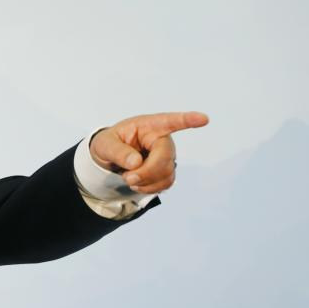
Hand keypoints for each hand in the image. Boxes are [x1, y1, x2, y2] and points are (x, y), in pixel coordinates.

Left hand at [89, 111, 208, 193]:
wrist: (110, 158)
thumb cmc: (109, 144)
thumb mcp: (104, 144)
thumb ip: (117, 152)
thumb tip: (136, 162)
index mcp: (148, 125)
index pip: (170, 121)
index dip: (188, 120)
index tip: (204, 119)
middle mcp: (162, 139)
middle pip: (165, 157)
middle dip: (146, 172)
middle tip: (127, 178)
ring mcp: (167, 155)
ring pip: (166, 174)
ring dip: (145, 182)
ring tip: (128, 177)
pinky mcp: (167, 170)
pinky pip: (165, 183)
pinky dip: (149, 188)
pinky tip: (138, 183)